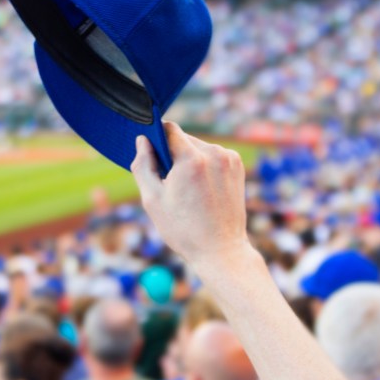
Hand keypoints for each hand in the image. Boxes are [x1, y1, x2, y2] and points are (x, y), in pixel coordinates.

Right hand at [131, 122, 247, 268]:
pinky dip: (204, 166)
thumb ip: (143, 165)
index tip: (152, 155)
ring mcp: (229, 159)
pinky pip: (213, 156)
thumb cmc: (183, 229)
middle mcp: (214, 153)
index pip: (169, 129)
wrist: (221, 251)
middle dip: (173, 154)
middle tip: (170, 183)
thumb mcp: (153, 199)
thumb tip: (142, 141)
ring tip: (188, 190)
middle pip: (183, 139)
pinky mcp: (237, 166)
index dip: (156, 138)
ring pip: (198, 147)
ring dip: (189, 160)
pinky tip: (202, 190)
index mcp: (192, 159)